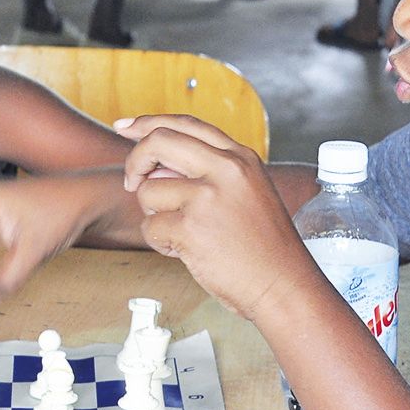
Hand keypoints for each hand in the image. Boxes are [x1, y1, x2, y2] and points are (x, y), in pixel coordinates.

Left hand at [118, 114, 318, 321]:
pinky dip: (160, 243)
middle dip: (135, 161)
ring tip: (183, 234)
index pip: (186, 124)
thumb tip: (154, 170)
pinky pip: (150, 228)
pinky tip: (186, 252)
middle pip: (158, 141)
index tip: (124, 127)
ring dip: (154, 215)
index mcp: (240, 158)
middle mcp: (225, 169)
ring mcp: (208, 197)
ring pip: (148, 191)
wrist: (285, 286)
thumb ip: (208, 174)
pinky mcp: (191, 228)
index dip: (148, 123)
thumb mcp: (248, 193)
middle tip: (131, 182)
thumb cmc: (264, 249)